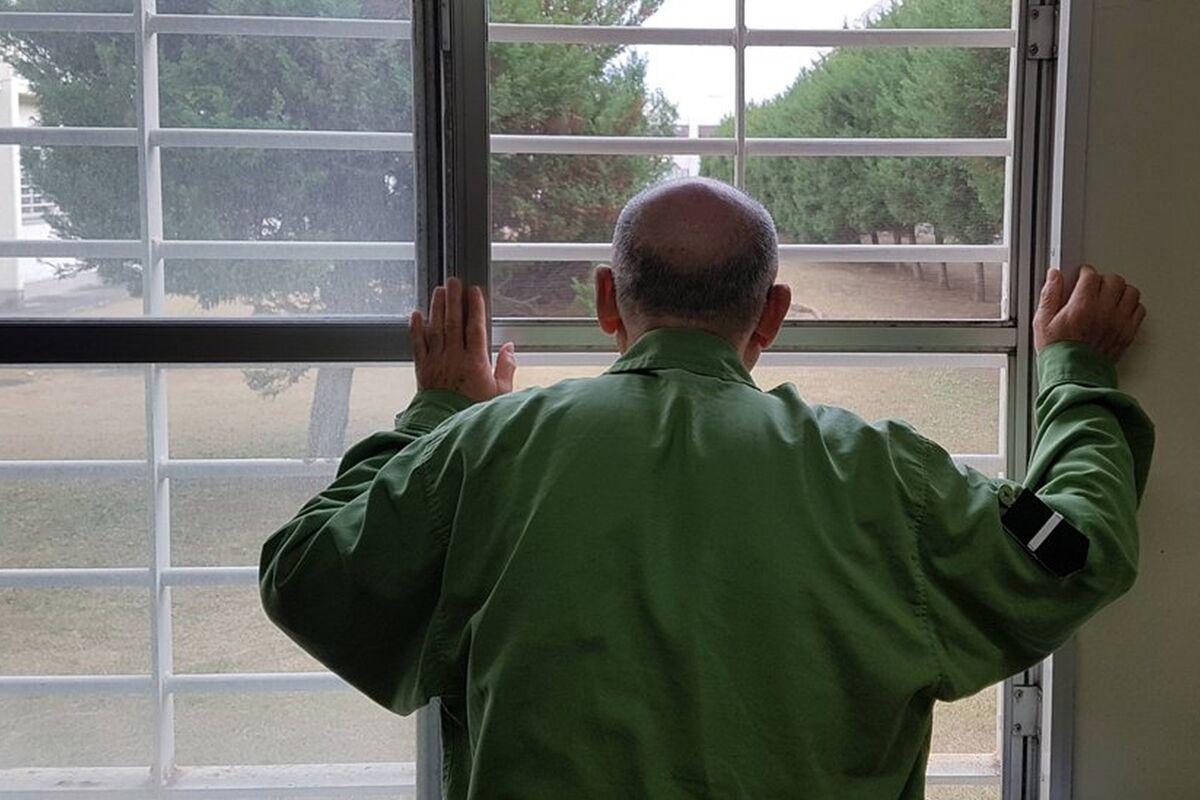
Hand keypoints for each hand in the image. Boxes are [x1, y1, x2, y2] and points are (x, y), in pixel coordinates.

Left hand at [410, 278, 516, 401]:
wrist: (446, 428)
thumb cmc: (476, 412)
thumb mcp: (500, 393)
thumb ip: (506, 368)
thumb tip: (510, 347)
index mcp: (475, 363)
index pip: (475, 328)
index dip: (475, 307)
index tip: (474, 291)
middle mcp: (454, 358)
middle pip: (453, 322)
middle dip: (454, 300)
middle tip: (453, 281)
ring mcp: (436, 362)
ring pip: (436, 329)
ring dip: (437, 308)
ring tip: (438, 291)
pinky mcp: (423, 369)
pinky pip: (418, 345)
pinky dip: (415, 329)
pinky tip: (416, 314)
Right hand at [1034, 264, 1145, 360]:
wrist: (1073, 376)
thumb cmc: (1057, 352)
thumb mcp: (1042, 322)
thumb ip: (1050, 295)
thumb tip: (1054, 276)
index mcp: (1082, 306)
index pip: (1091, 275)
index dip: (1084, 274)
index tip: (1080, 278)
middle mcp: (1104, 311)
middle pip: (1114, 280)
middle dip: (1103, 280)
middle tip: (1094, 287)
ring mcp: (1119, 322)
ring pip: (1130, 292)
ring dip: (1120, 291)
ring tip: (1109, 297)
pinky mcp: (1128, 333)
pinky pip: (1139, 309)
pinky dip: (1131, 306)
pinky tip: (1119, 310)